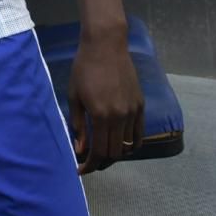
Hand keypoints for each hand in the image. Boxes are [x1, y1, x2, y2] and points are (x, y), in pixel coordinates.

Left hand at [68, 35, 143, 174]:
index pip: (99, 151)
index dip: (90, 165)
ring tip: (103, 152)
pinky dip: (130, 144)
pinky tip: (121, 144)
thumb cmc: (84, 68)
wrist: (106, 45)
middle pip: (115, 152)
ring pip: (127, 146)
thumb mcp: (74, 96)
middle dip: (101, 162)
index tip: (81, 170)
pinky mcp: (141, 105)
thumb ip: (78, 125)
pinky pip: (139, 134)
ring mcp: (133, 111)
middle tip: (90, 161)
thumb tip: (81, 149)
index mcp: (101, 115)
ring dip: (115, 154)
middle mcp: (120, 117)